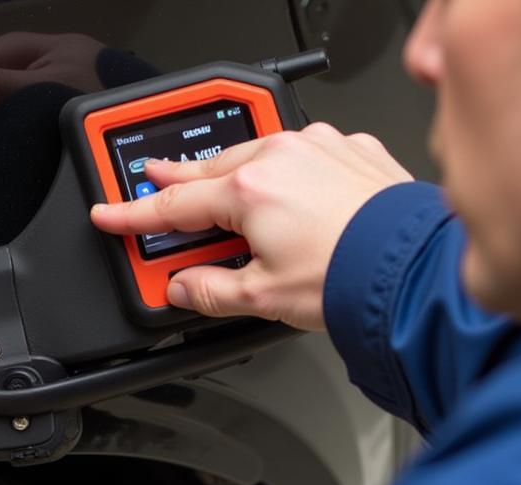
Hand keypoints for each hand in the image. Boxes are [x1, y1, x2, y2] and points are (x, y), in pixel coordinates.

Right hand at [91, 123, 412, 330]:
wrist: (412, 270)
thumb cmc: (346, 278)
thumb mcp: (261, 298)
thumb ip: (210, 292)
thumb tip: (182, 289)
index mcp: (249, 191)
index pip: (173, 206)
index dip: (133, 214)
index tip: (108, 213)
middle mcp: (282, 157)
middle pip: (211, 168)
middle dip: (178, 178)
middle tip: (151, 181)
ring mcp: (319, 149)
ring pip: (257, 153)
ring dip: (231, 169)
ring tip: (213, 185)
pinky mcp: (352, 152)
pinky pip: (304, 152)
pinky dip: (285, 168)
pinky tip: (284, 188)